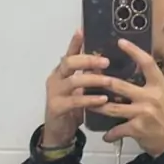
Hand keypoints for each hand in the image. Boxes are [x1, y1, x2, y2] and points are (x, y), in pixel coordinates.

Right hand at [43, 30, 110, 146]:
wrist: (58, 133)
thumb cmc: (72, 109)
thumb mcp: (81, 90)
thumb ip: (88, 77)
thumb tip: (104, 64)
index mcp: (61, 73)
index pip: (69, 54)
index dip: (75, 42)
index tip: (82, 31)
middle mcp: (56, 79)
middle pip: (69, 63)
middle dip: (87, 60)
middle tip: (106, 61)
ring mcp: (55, 93)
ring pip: (73, 81)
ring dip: (92, 80)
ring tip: (109, 80)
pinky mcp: (57, 107)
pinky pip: (75, 101)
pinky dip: (90, 99)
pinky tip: (102, 99)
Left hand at [94, 39, 163, 156]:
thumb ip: (151, 87)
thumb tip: (136, 74)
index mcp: (160, 86)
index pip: (147, 63)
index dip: (133, 51)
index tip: (120, 42)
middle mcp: (151, 97)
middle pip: (119, 85)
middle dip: (101, 81)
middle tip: (88, 76)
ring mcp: (143, 113)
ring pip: (112, 107)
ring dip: (97, 106)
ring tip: (88, 103)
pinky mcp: (137, 129)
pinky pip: (117, 129)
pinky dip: (110, 134)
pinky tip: (105, 136)